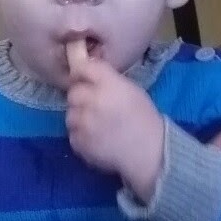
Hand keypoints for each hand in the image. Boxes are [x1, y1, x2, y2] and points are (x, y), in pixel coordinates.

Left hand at [66, 55, 164, 201]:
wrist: (149, 152)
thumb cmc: (144, 118)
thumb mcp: (131, 90)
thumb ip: (108, 80)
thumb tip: (89, 75)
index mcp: (109, 85)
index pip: (84, 68)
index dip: (81, 72)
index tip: (82, 77)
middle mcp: (93, 100)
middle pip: (73, 93)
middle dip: (81, 98)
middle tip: (93, 106)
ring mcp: (84, 123)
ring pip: (70, 115)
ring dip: (80, 118)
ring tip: (96, 125)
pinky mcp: (79, 142)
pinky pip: (73, 134)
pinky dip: (82, 136)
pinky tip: (97, 139)